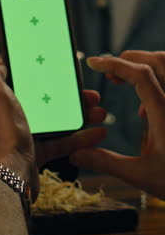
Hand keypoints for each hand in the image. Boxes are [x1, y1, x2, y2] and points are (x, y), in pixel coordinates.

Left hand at [0, 63, 106, 201]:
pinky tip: (97, 134)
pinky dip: (81, 138)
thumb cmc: (3, 135)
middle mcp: (14, 117)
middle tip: (91, 96)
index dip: (48, 78)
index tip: (67, 75)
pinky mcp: (38, 152)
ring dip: (81, 117)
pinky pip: (63, 142)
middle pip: (48, 101)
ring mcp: (27, 135)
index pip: (29, 84)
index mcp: (5, 101)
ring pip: (59, 121)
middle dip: (72, 98)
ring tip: (99, 113)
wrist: (10, 175)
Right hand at [70, 54, 164, 198]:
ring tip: (125, 82)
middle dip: (130, 59)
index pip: (139, 74)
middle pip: (157, 61)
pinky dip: (156, 82)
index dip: (114, 64)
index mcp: (164, 113)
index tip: (94, 63)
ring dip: (145, 67)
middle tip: (109, 73)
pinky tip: (145, 108)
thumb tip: (78, 154)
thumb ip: (107, 162)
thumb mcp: (141, 175)